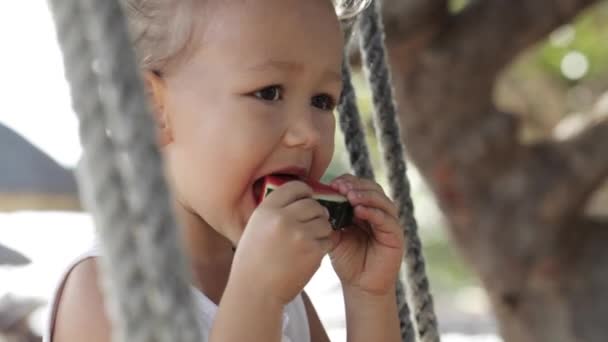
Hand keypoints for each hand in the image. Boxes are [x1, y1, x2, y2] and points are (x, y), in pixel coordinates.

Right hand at [230, 181, 337, 305]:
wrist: (256, 291)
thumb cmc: (253, 261)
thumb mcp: (255, 227)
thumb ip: (274, 211)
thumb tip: (299, 197)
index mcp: (267, 209)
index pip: (295, 187)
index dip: (304, 192)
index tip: (307, 198)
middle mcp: (283, 218)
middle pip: (313, 204)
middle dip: (316, 212)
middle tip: (312, 222)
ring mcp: (300, 234)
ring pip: (324, 221)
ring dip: (321, 229)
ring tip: (310, 240)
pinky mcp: (313, 251)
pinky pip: (328, 239)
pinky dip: (323, 245)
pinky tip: (310, 253)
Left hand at [329, 174, 403, 295]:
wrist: (360, 286)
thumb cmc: (347, 260)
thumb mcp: (334, 236)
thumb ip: (329, 219)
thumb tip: (316, 202)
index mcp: (364, 208)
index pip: (359, 186)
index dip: (347, 182)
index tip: (332, 184)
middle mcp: (379, 212)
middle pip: (372, 188)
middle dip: (356, 186)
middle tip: (341, 187)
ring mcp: (389, 223)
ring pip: (382, 200)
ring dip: (365, 196)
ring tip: (350, 196)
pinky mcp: (395, 236)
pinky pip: (387, 219)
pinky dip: (374, 212)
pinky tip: (359, 212)